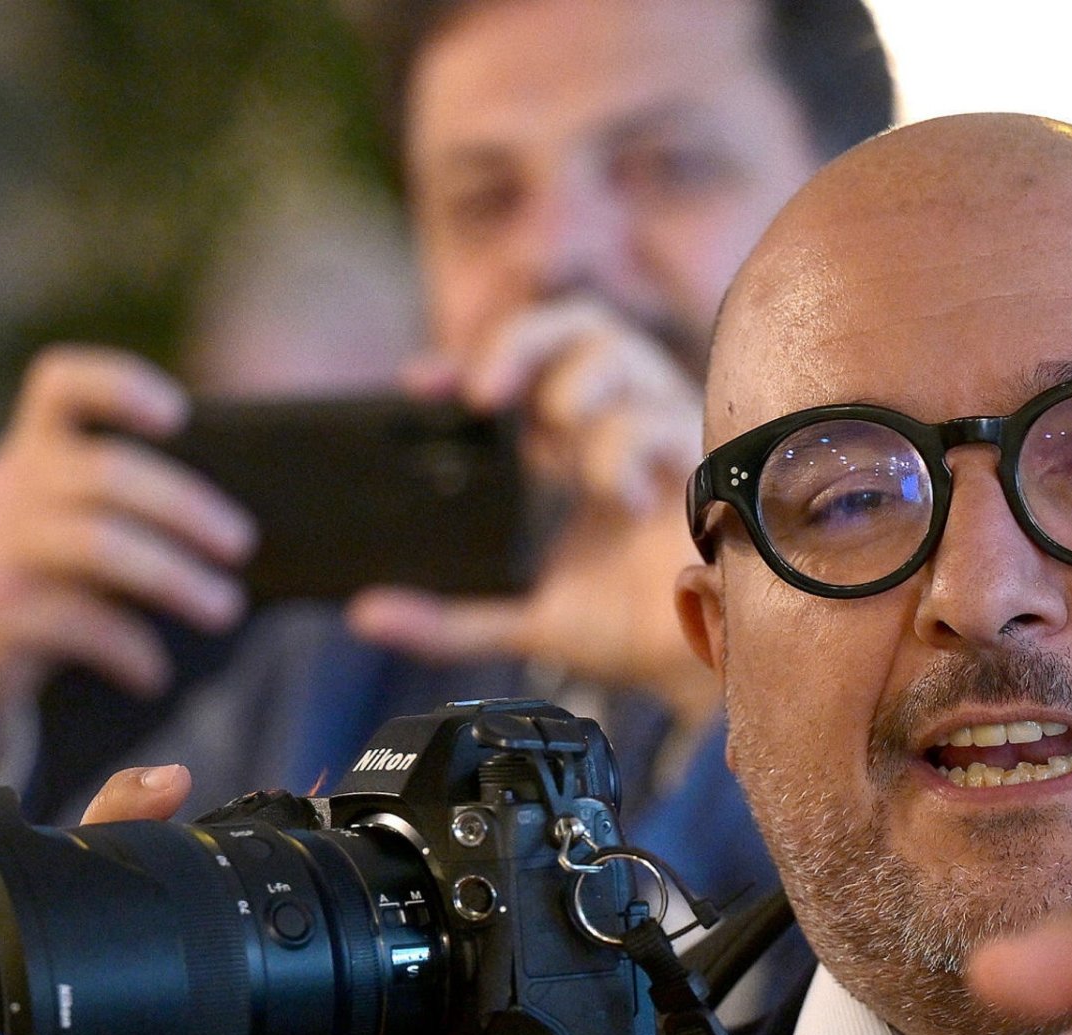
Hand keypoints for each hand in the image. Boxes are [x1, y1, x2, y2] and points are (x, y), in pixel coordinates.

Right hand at [0, 348, 257, 800]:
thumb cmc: (47, 589)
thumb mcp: (78, 537)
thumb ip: (132, 517)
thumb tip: (238, 534)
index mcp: (33, 453)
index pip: (59, 386)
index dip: (116, 384)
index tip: (178, 414)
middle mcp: (9, 488)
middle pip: (106, 472)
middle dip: (186, 507)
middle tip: (243, 543)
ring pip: (98, 546)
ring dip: (175, 578)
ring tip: (226, 609)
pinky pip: (76, 622)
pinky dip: (128, 648)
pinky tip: (153, 674)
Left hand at [347, 298, 717, 731]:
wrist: (705, 668)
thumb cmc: (631, 630)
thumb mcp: (525, 622)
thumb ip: (447, 621)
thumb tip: (366, 616)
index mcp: (569, 448)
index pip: (519, 368)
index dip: (469, 357)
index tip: (418, 386)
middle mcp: (614, 423)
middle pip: (571, 329)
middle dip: (521, 342)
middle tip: (483, 393)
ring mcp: (661, 430)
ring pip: (618, 352)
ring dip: (577, 385)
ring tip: (560, 434)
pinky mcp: (704, 454)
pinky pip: (660, 419)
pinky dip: (626, 448)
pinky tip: (618, 500)